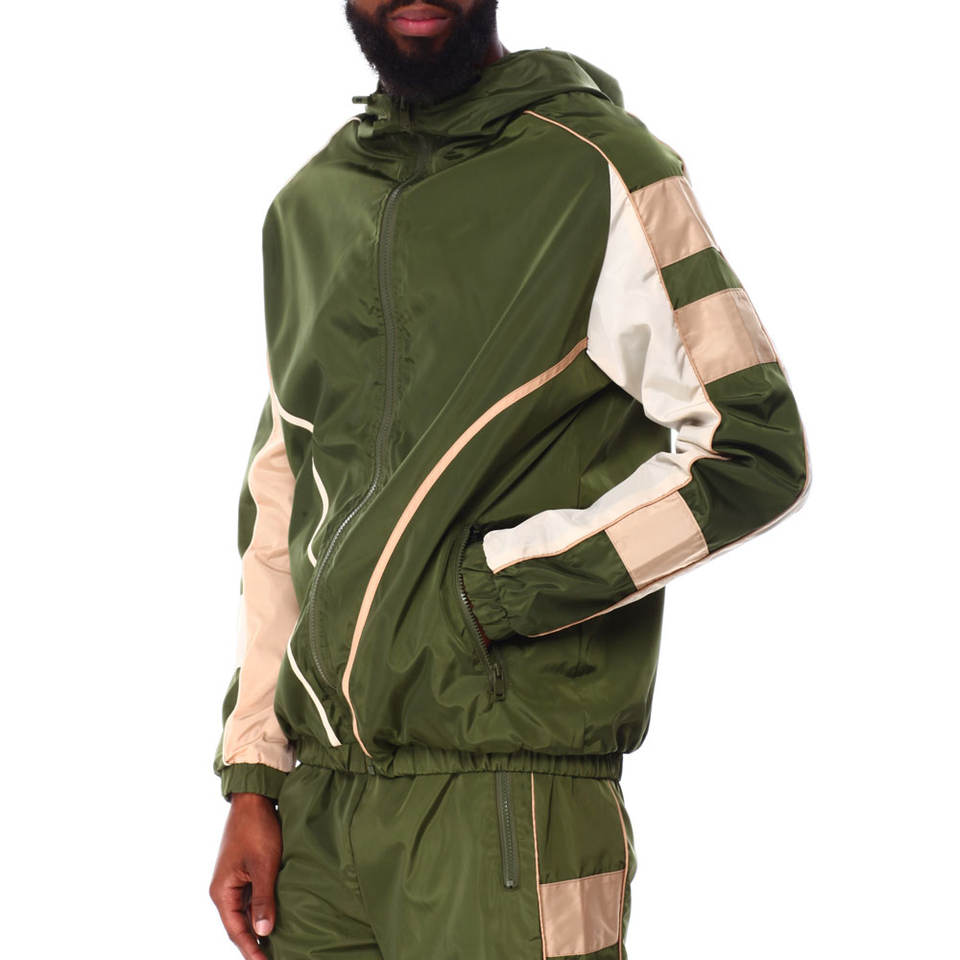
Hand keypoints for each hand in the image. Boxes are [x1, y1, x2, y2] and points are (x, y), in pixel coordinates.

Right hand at [209, 792, 281, 959]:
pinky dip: (264, 908)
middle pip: (240, 924)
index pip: (236, 931)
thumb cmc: (257, 830)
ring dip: (261, 925)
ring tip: (279, 944)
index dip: (251, 950)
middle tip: (276, 957)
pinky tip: (278, 917)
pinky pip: (253, 897)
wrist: (254, 799)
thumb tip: (263, 931)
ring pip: (248, 911)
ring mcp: (235, 880)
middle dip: (256, 942)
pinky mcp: (246, 872)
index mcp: (222, 891)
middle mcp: (225, 889)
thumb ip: (263, 899)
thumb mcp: (264, 866)